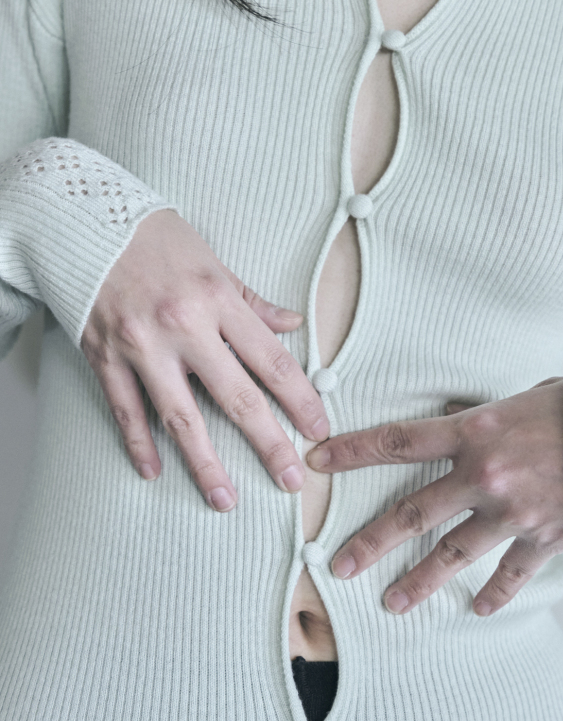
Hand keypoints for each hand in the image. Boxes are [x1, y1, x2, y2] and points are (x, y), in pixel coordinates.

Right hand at [81, 209, 329, 510]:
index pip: (271, 360)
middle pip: (236, 397)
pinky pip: (125, 410)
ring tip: (225, 499)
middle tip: (292, 480)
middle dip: (268, 443)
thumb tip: (293, 327)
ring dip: (205, 463)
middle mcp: (183, 326)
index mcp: (217, 299)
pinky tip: (154, 472)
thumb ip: (252, 302)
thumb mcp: (214, 261)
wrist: (85, 221)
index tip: (319, 429)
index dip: (300, 399)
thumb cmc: (155, 238)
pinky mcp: (104, 356)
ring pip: (180, 417)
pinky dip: (139, 444)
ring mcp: (141, 345)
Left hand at [306, 378, 562, 615]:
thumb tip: (453, 415)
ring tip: (391, 602)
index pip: (398, 442)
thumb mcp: (521, 398)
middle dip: (371, 541)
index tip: (318, 461)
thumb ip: (480, 414)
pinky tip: (479, 608)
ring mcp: (513, 512)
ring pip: (453, 553)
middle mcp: (484, 475)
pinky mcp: (544, 538)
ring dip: (420, 581)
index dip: (354, 451)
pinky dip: (495, 593)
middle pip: (413, 512)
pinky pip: (511, 573)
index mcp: (474, 432)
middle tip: (338, 565)